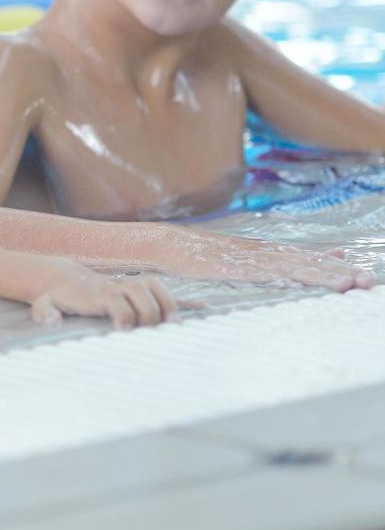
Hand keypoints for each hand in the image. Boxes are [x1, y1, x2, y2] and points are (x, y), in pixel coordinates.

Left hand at [30, 272, 182, 328]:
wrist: (62, 279)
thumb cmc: (53, 297)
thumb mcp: (42, 305)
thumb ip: (45, 313)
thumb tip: (52, 324)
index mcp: (95, 294)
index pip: (114, 299)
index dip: (121, 313)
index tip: (122, 330)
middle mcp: (115, 287)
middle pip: (139, 291)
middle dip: (147, 311)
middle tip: (149, 331)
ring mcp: (127, 286)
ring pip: (153, 286)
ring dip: (167, 303)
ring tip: (173, 324)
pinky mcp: (135, 290)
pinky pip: (161, 290)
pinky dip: (181, 298)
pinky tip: (203, 308)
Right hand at [178, 233, 374, 290]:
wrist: (165, 243)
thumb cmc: (202, 256)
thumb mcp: (240, 257)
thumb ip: (271, 260)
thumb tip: (299, 265)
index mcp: (265, 252)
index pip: (308, 258)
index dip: (336, 267)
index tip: (363, 276)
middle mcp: (260, 254)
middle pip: (306, 262)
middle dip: (337, 273)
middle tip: (366, 282)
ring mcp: (244, 260)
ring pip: (288, 268)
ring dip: (317, 277)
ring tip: (344, 286)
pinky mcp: (226, 269)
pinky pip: (254, 275)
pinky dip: (274, 278)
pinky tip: (293, 285)